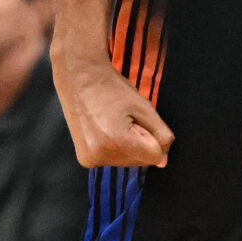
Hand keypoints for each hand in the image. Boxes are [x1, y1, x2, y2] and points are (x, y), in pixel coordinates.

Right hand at [53, 45, 174, 168]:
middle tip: (124, 119)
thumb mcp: (144, 107)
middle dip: (141, 143)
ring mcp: (90, 159)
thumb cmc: (112, 88)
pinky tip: (106, 130)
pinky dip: (116, 148)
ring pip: (128, 162)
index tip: (138, 120)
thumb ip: (160, 134)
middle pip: (141, 161)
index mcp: (116, 141)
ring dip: (129, 146)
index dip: (154, 138)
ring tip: (113, 123)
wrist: (78, 78)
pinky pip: (113, 160)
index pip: (155, 156)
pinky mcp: (84, 160)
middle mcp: (100, 155)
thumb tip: (163, 161)